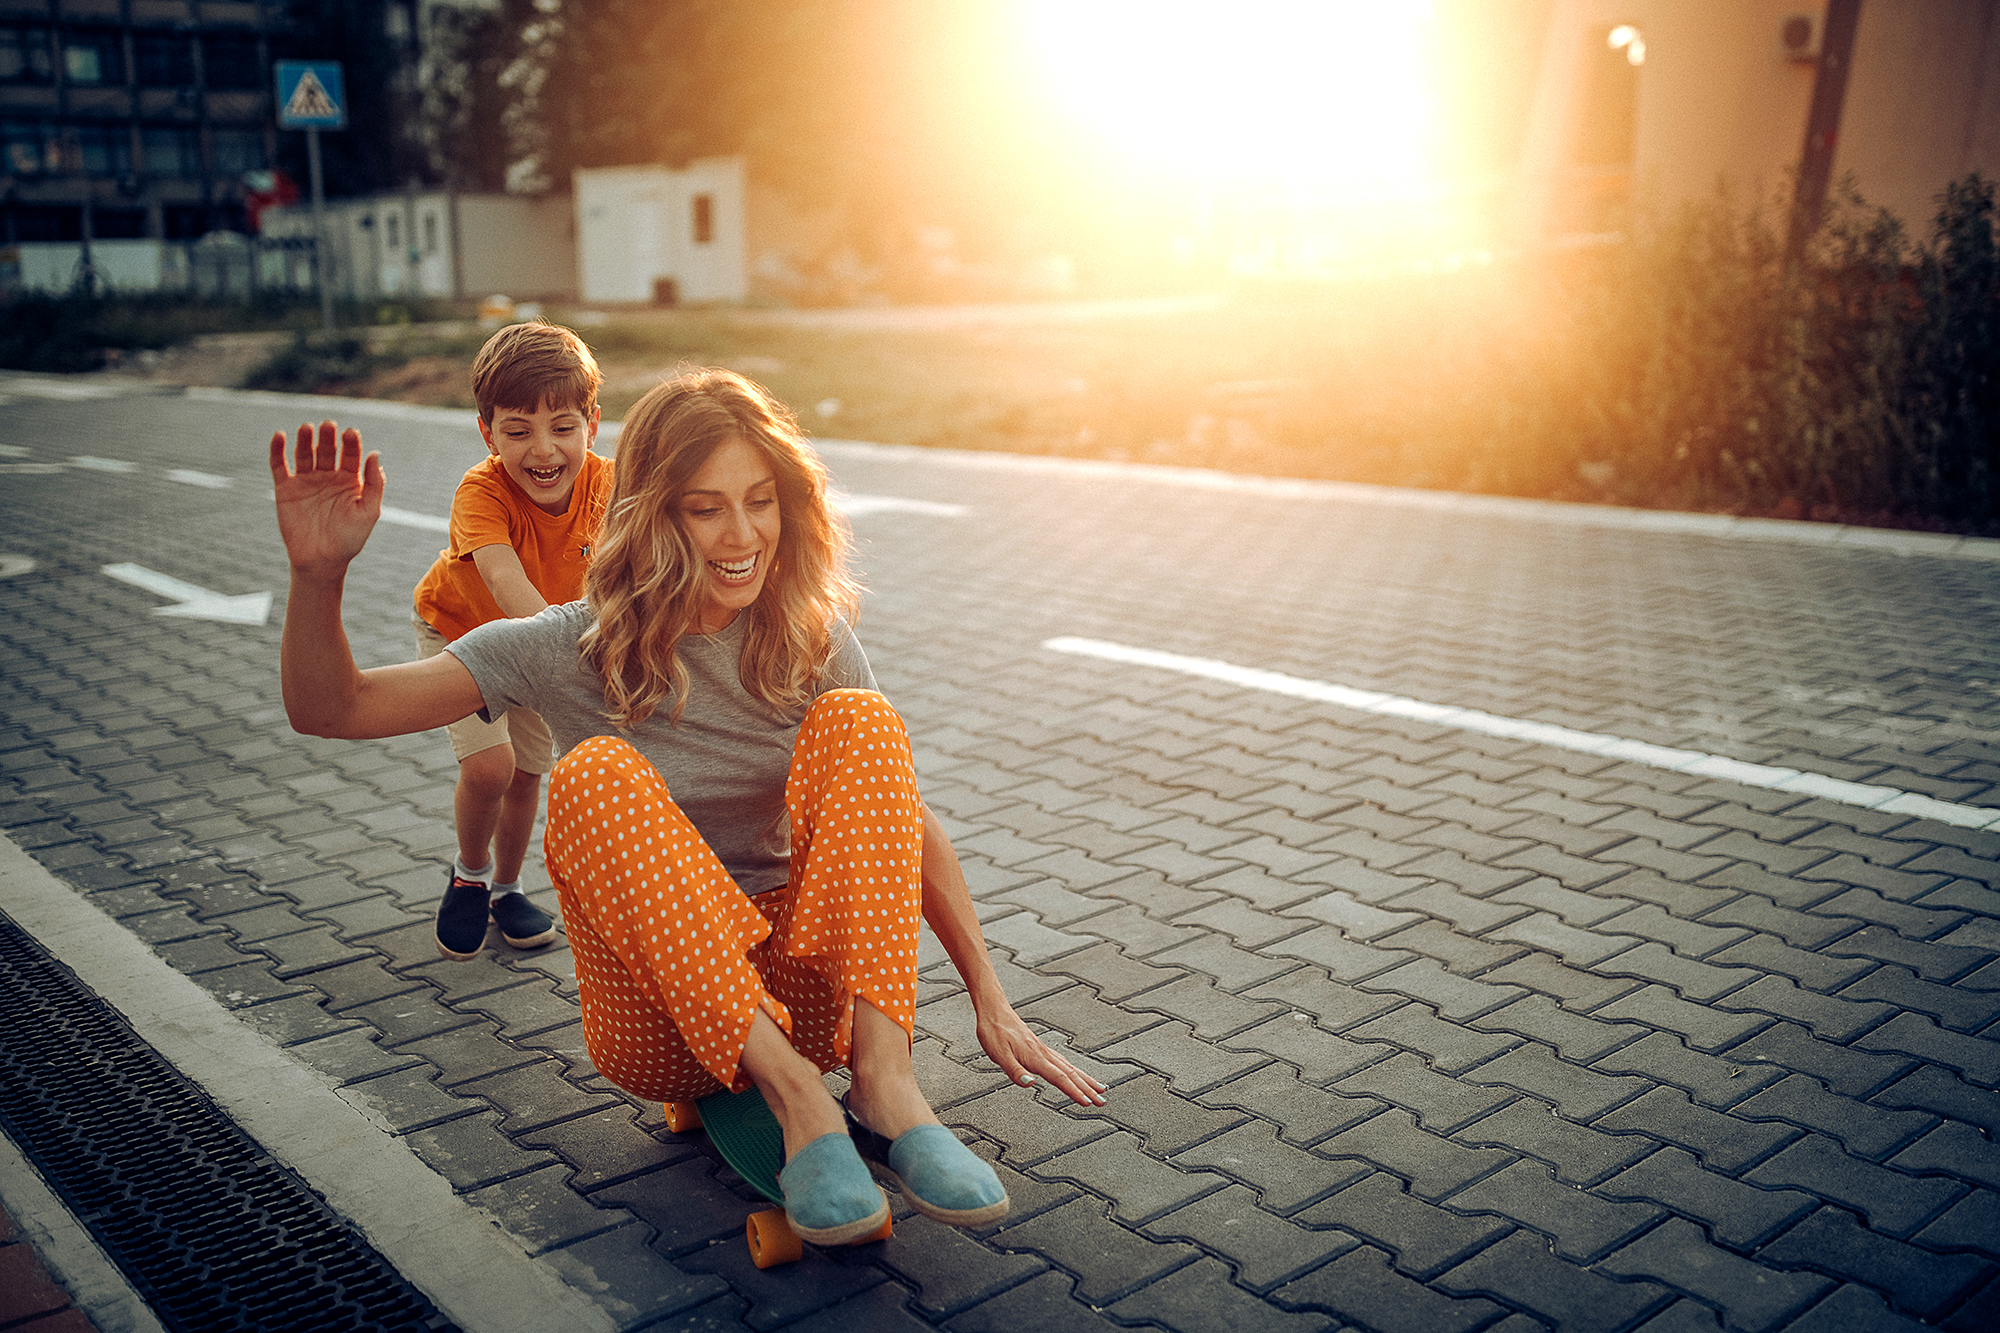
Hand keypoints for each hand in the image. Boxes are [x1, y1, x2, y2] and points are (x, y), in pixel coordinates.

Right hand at [269, 420, 383, 576]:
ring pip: (304, 453)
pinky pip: (279, 465)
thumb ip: (375, 484)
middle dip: (328, 437)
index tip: (351, 433)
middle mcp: (328, 476)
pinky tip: (280, 436)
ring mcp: (306, 481)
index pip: (350, 455)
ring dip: (305, 439)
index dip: (351, 443)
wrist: (321, 561)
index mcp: (350, 480)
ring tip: (307, 427)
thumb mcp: (369, 512)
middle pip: (327, 450)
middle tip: (328, 425)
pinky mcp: (285, 488)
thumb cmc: (350, 539)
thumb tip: (374, 454)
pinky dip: (278, 450)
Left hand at [976, 997, 1107, 1106]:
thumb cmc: (994, 1031)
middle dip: (1088, 1088)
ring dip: (1086, 1079)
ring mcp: (1043, 1050)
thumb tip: (1030, 1084)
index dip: (1074, 1091)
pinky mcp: (1040, 1048)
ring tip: (1099, 1088)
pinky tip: (1076, 1074)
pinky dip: (1074, 1070)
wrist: (994, 1011)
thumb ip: (1015, 1071)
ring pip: (1070, 1067)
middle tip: (1102, 1101)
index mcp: (1035, 1057)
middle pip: (1071, 1073)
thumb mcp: (998, 1054)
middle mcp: (1043, 1053)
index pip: (1059, 1077)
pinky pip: (1063, 1061)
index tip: (1087, 1102)